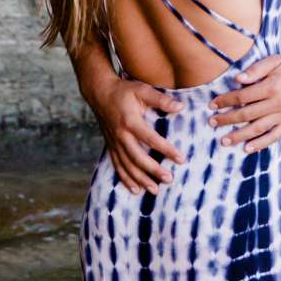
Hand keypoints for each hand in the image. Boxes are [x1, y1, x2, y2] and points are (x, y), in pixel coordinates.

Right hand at [91, 75, 184, 193]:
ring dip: (140, 179)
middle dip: (153, 170)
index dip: (166, 150)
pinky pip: (117, 166)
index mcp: (130, 121)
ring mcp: (114, 143)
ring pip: (127, 166)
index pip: (151, 139)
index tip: (181, 159)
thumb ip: (161, 100)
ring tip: (154, 190)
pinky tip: (135, 190)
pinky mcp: (110, 147)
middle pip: (138, 157)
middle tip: (169, 179)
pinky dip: (125, 179)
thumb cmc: (124, 91)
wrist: (99, 93)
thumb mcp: (142, 90)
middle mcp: (121, 135)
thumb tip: (181, 107)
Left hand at [211, 52, 280, 147]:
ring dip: (239, 135)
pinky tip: (248, 148)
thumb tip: (237, 79)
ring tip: (225, 141)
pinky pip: (274, 136)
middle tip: (212, 122)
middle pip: (246, 114)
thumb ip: (256, 69)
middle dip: (226, 119)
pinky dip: (261, 144)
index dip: (225, 101)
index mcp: (270, 87)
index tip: (212, 105)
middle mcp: (276, 104)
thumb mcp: (276, 60)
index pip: (241, 96)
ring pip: (257, 129)